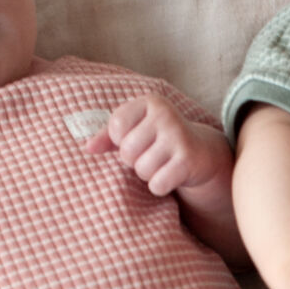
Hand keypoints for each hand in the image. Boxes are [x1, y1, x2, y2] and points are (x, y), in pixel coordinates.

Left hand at [100, 96, 228, 199]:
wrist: (201, 152)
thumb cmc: (159, 140)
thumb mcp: (135, 130)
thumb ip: (108, 137)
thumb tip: (88, 148)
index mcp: (149, 102)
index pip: (116, 127)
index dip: (120, 141)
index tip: (136, 140)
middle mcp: (165, 114)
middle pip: (127, 151)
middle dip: (134, 161)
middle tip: (150, 155)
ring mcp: (179, 136)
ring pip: (142, 169)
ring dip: (148, 174)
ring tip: (161, 164)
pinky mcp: (188, 160)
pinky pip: (157, 184)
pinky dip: (160, 186)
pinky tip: (171, 175)